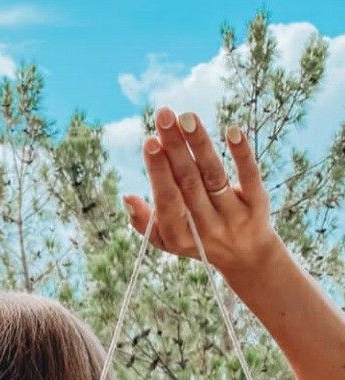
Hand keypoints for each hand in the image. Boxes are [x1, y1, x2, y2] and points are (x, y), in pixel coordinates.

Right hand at [124, 108, 280, 276]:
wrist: (246, 258)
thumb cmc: (197, 240)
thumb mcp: (168, 240)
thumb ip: (145, 222)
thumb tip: (127, 196)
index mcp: (179, 236)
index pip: (168, 201)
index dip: (159, 173)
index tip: (150, 142)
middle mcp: (206, 227)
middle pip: (188, 182)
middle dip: (175, 147)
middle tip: (164, 115)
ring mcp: (233, 217)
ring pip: (213, 175)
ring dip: (200, 144)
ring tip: (186, 117)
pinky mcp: (257, 205)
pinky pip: (249, 177)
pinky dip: (241, 154)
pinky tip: (232, 130)